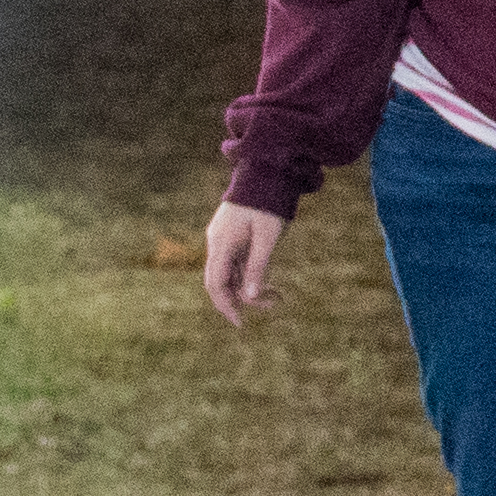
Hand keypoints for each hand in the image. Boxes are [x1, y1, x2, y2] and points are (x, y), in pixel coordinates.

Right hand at [201, 200, 287, 324]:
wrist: (265, 172)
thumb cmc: (267, 203)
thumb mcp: (267, 236)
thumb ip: (258, 266)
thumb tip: (252, 298)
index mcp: (221, 245)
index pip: (216, 285)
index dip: (226, 306)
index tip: (241, 323)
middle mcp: (217, 243)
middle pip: (221, 282)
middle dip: (242, 299)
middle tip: (270, 307)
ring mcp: (223, 239)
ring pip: (232, 273)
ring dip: (251, 286)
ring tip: (279, 295)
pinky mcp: (232, 235)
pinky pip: (237, 262)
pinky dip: (251, 274)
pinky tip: (271, 282)